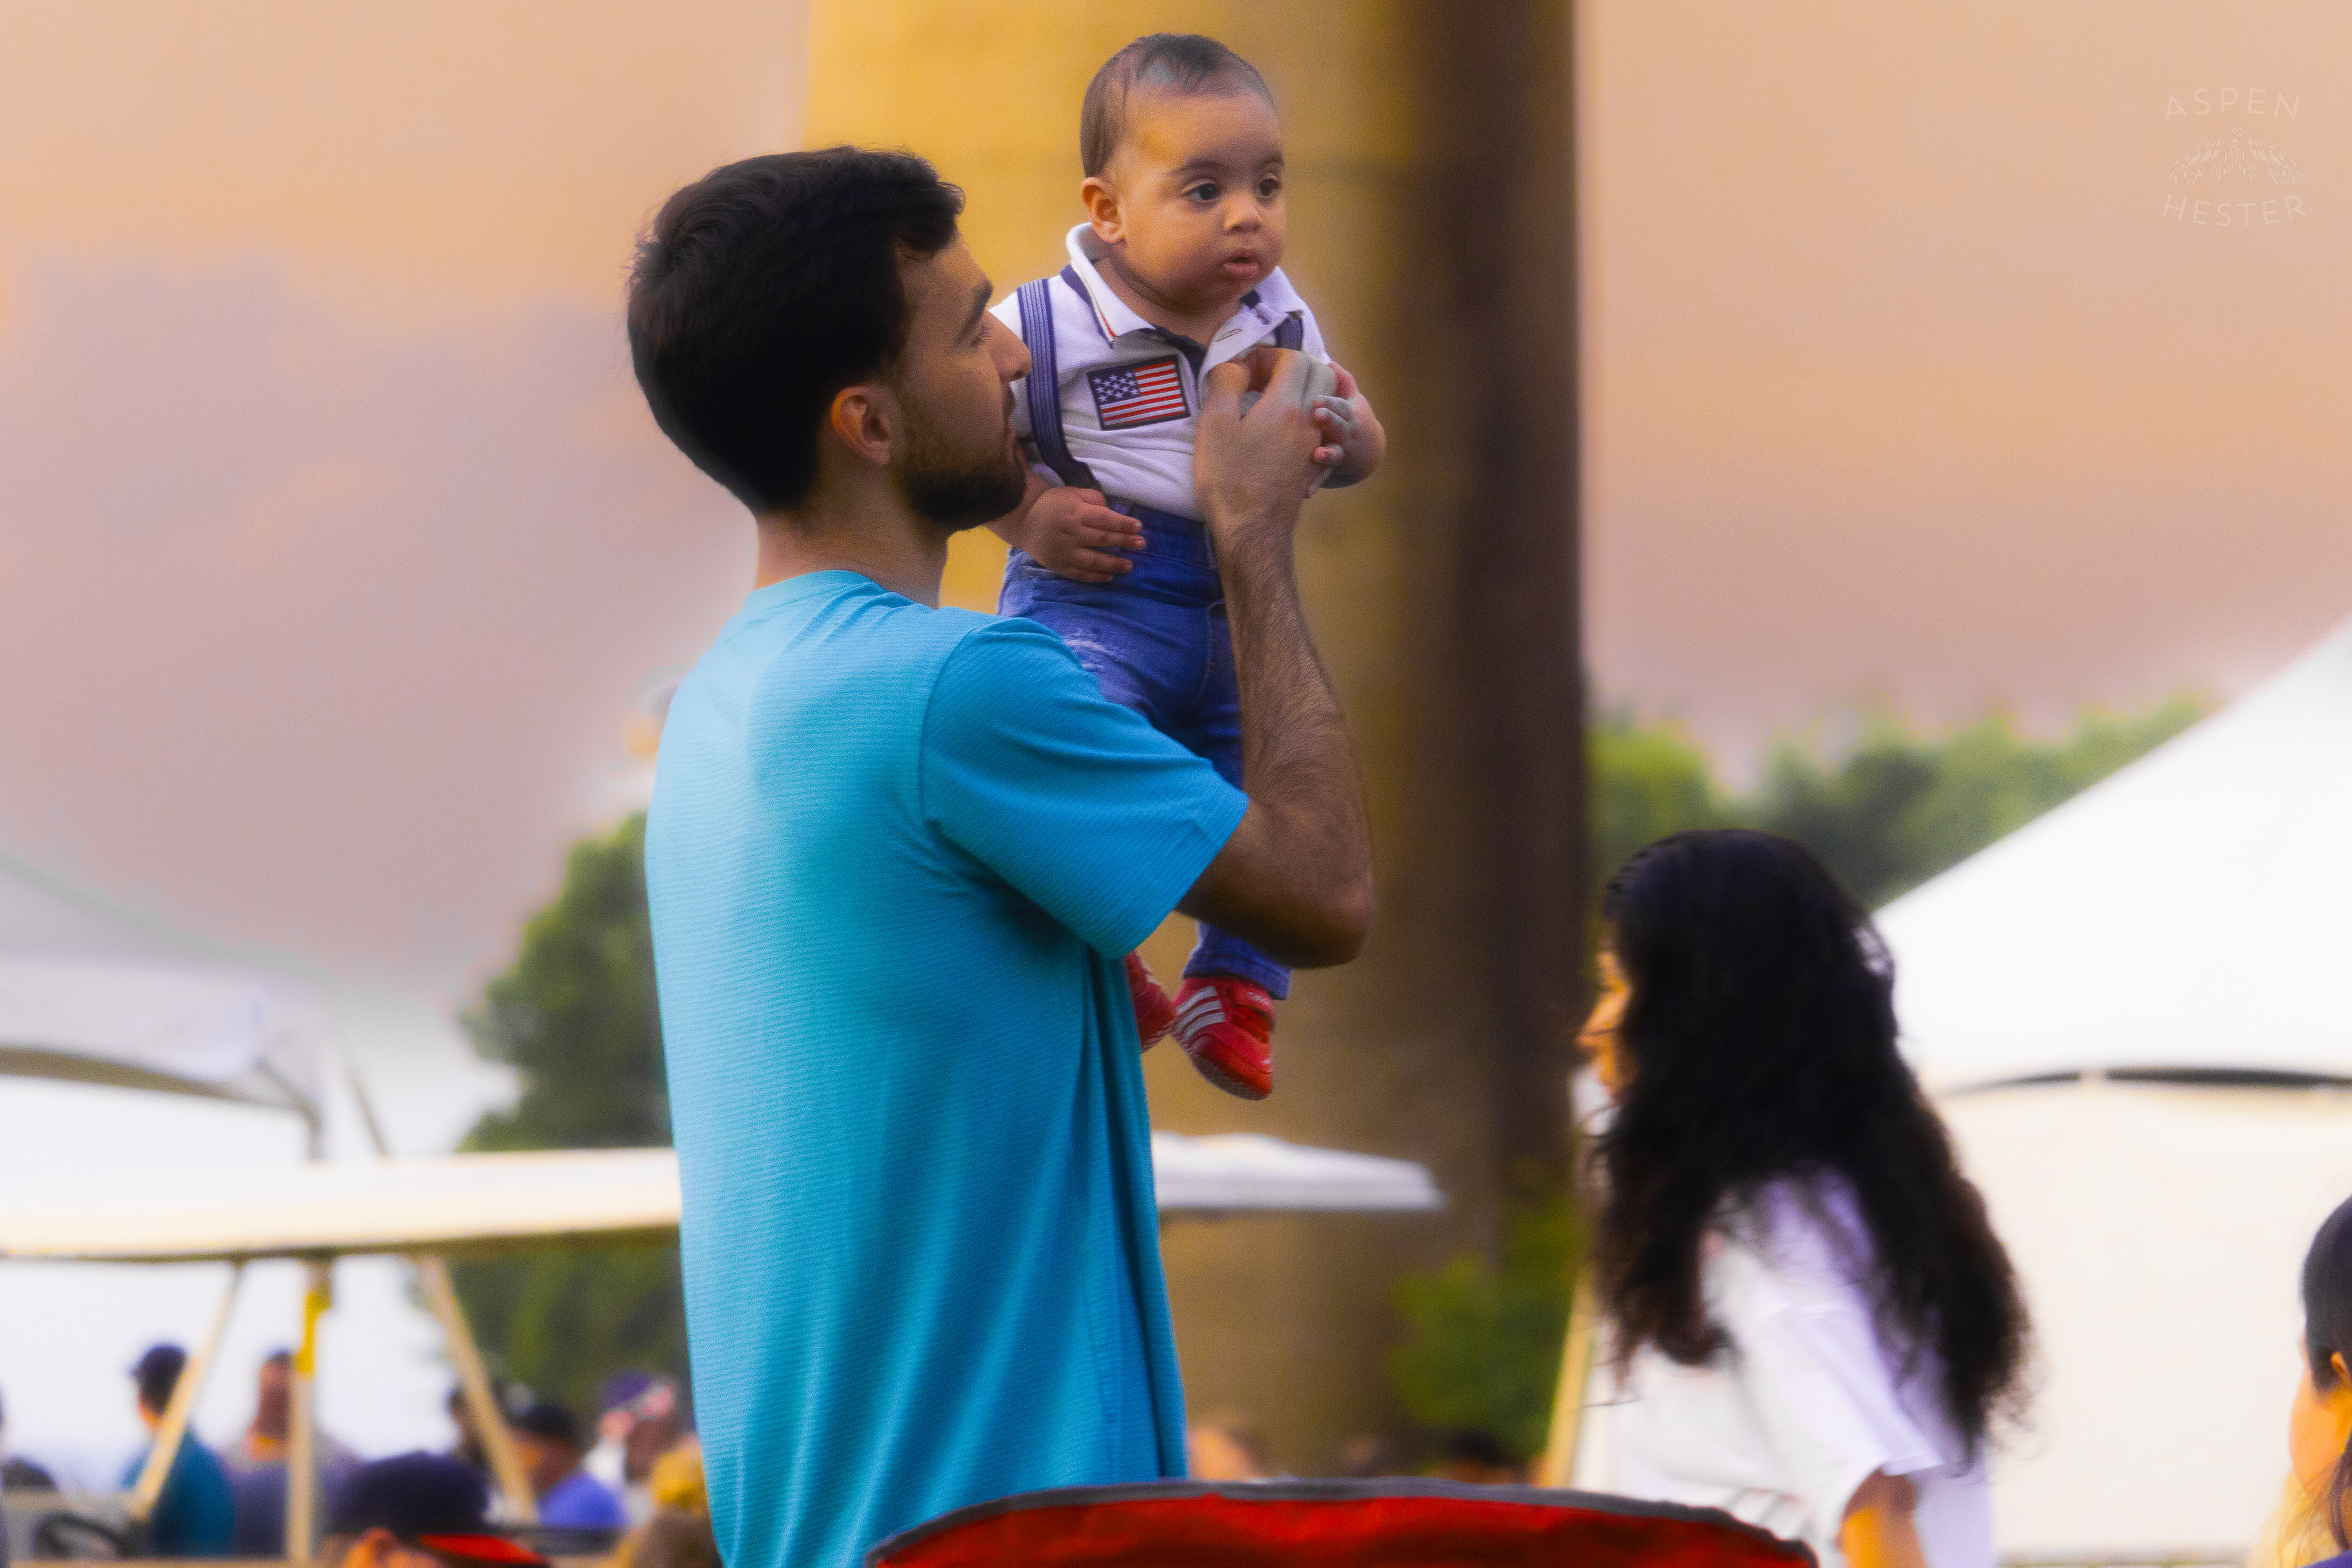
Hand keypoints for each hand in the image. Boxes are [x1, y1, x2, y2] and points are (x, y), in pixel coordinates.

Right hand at [1019, 486, 1144, 583]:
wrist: (1023, 521)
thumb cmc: (1052, 505)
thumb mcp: (1072, 494)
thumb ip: (1093, 499)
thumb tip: (1111, 511)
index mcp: (1075, 514)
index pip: (1103, 519)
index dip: (1122, 523)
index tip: (1138, 527)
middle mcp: (1071, 534)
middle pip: (1102, 539)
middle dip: (1124, 542)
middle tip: (1141, 544)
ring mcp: (1064, 552)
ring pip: (1092, 560)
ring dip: (1113, 564)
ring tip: (1129, 565)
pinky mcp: (1059, 565)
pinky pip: (1080, 574)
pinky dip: (1095, 577)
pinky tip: (1109, 576)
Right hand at [1197, 347, 1324, 553]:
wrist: (1251, 533)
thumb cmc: (1228, 479)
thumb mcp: (1214, 424)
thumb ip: (1226, 383)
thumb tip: (1235, 366)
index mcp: (1287, 406)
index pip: (1294, 358)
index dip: (1267, 355)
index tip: (1242, 371)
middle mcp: (1308, 422)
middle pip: (1317, 375)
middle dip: (1288, 367)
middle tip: (1256, 380)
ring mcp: (1312, 446)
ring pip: (1319, 402)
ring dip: (1295, 392)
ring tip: (1260, 403)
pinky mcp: (1309, 466)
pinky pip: (1314, 428)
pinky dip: (1297, 417)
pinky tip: (1269, 433)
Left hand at [1309, 361, 1385, 488]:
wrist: (1369, 454)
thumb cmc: (1353, 420)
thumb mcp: (1353, 400)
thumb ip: (1343, 382)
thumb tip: (1331, 363)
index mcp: (1348, 414)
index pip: (1339, 405)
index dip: (1330, 402)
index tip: (1317, 399)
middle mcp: (1346, 433)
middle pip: (1339, 425)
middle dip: (1330, 420)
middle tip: (1317, 415)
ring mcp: (1341, 451)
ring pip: (1335, 453)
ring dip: (1327, 454)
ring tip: (1318, 455)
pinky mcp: (1333, 470)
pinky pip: (1324, 477)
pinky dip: (1315, 484)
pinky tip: (1305, 492)